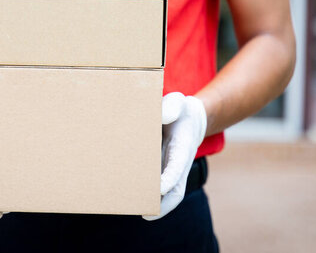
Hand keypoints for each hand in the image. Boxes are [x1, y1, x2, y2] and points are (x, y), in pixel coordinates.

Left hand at [143, 92, 206, 220]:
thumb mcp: (177, 102)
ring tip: (134, 212)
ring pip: (166, 194)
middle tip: (146, 213)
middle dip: (163, 204)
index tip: (160, 188)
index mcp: (183, 147)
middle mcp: (179, 164)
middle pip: (175, 190)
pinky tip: (128, 201)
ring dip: (154, 205)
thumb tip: (163, 116)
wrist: (187, 119)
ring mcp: (171, 171)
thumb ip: (172, 106)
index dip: (170, 178)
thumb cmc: (179, 110)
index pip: (178, 166)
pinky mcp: (162, 172)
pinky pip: (156, 189)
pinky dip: (147, 197)